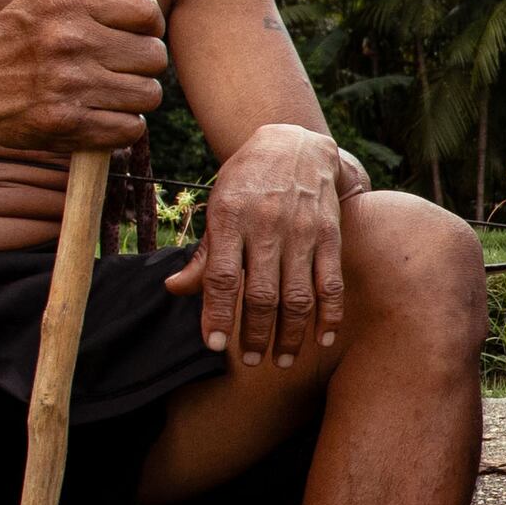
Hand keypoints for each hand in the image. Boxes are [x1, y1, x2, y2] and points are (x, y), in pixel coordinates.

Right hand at [0, 0, 164, 152]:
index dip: (150, 23)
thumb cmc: (15, 36)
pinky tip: (100, 115)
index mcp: (66, 1)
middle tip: (121, 66)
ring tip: (109, 91)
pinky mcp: (65, 124)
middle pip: (154, 56)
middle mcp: (68, 40)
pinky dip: (121, 127)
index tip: (136, 32)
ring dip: (134, 97)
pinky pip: (129, 129)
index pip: (145, 8)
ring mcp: (68, 84)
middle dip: (143, 64)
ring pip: (147, 95)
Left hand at [167, 121, 350, 367]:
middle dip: (255, 334)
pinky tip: (322, 338)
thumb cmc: (248, 180)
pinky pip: (331, 282)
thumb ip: (203, 253)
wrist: (296, 144)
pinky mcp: (330, 235)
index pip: (222, 277)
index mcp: (230, 217)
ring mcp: (302, 231)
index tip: (214, 345)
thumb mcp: (218, 205)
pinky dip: (329, 314)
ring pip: (297, 295)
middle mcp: (267, 225)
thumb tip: (175, 289)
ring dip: (290, 334)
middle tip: (251, 361)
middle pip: (262, 293)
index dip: (218, 314)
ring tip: (281, 359)